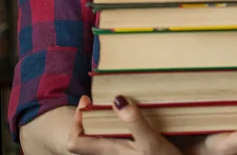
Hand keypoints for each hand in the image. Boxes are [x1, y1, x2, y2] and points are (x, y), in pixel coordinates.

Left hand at [66, 95, 181, 154]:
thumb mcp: (151, 141)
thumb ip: (134, 121)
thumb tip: (117, 99)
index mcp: (108, 151)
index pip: (75, 142)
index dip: (75, 122)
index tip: (87, 101)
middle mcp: (110, 154)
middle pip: (86, 137)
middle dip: (90, 116)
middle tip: (100, 98)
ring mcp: (120, 154)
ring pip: (101, 137)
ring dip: (104, 119)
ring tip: (115, 103)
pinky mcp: (131, 152)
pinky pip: (115, 138)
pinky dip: (117, 125)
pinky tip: (132, 116)